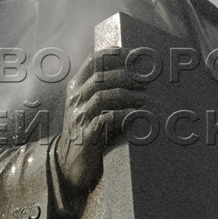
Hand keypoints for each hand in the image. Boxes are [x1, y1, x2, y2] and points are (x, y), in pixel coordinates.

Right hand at [52, 47, 148, 194]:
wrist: (71, 164)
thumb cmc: (91, 132)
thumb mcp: (96, 108)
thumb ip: (112, 92)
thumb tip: (145, 79)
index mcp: (76, 87)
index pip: (94, 61)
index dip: (115, 54)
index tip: (136, 55)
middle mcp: (75, 99)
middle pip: (100, 76)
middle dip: (126, 76)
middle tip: (146, 81)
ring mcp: (78, 117)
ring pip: (102, 96)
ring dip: (127, 95)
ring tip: (145, 100)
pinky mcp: (85, 135)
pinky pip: (105, 120)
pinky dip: (124, 116)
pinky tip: (137, 117)